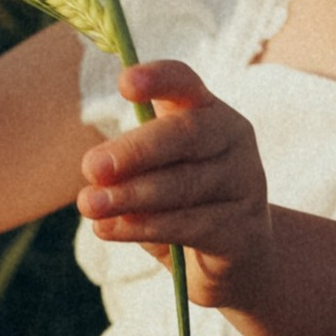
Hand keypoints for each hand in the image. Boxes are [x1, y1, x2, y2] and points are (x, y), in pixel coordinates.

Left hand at [77, 62, 272, 308]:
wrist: (236, 256)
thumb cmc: (183, 202)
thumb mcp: (154, 173)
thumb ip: (130, 168)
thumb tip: (97, 176)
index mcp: (208, 111)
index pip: (186, 83)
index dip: (158, 80)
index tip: (124, 84)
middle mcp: (233, 139)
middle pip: (185, 134)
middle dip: (135, 150)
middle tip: (91, 167)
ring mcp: (246, 182)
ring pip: (183, 184)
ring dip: (130, 195)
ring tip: (90, 204)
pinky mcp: (244, 228)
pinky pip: (189, 225)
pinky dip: (143, 227)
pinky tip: (108, 229)